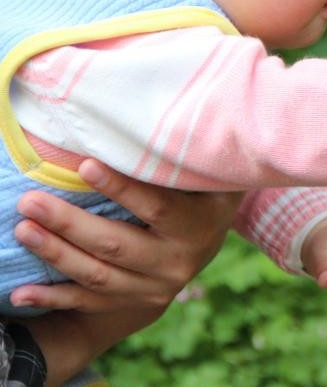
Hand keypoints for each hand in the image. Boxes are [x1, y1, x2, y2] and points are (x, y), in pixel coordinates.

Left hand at [10, 159, 241, 312]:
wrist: (208, 240)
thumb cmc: (202, 190)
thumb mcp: (210, 173)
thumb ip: (187, 154)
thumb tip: (152, 118)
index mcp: (199, 225)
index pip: (158, 208)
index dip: (122, 189)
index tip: (85, 165)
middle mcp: (179, 261)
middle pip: (116, 245)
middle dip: (69, 224)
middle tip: (30, 202)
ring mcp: (156, 287)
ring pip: (98, 276)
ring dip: (56, 254)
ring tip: (23, 230)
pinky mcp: (137, 302)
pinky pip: (90, 303)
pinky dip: (54, 299)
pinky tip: (21, 294)